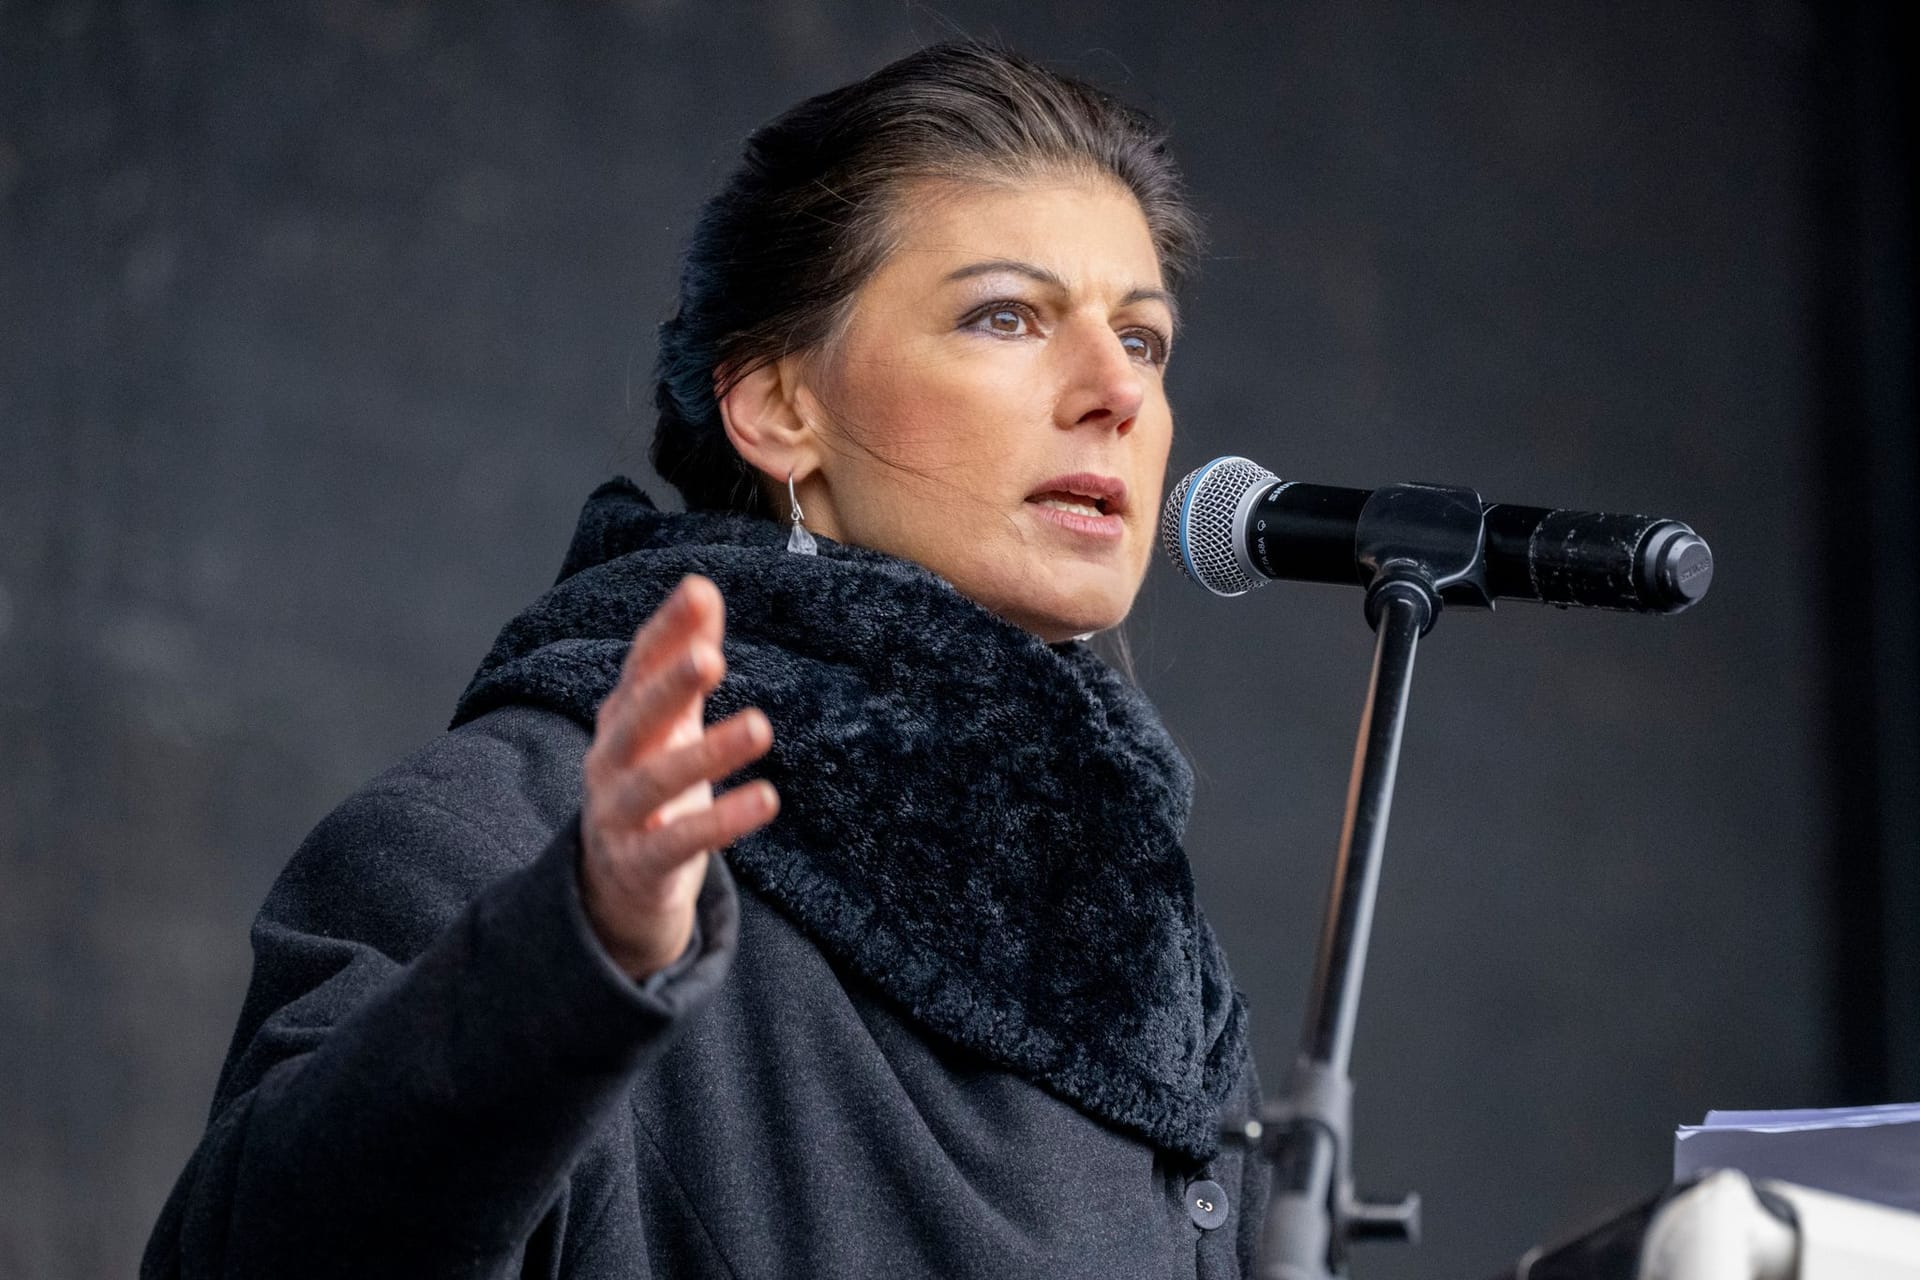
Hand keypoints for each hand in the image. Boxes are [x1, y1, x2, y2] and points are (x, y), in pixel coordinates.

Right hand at [579, 575, 776, 979]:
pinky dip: (722, 822)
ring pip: (657, 780)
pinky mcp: (640, 862)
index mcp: (621, 717)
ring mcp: (618, 813)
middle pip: (636, 718)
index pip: (638, 665)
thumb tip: (702, 586)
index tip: (699, 592)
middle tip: (711, 657)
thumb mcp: (668, 721)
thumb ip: (684, 657)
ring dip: (708, 753)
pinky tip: (766, 798)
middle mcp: (610, 759)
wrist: (614, 884)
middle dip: (669, 686)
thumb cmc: (650, 782)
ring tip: (761, 727)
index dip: (667, 631)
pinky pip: (680, 841)